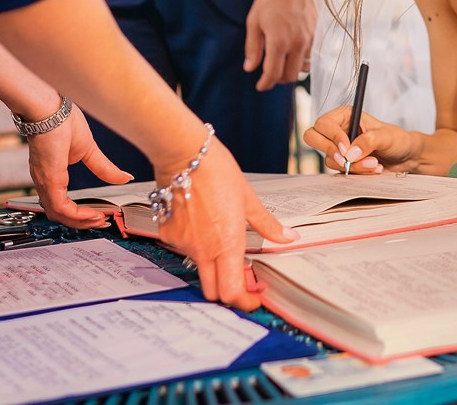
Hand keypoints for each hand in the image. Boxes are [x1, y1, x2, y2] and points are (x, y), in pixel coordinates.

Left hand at [27, 104, 132, 229]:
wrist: (50, 109)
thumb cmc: (62, 121)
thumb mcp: (88, 150)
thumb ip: (104, 167)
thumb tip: (125, 177)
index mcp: (52, 174)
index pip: (62, 203)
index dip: (80, 213)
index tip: (100, 214)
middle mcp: (44, 181)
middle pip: (59, 214)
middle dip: (82, 222)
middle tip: (102, 221)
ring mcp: (45, 182)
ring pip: (58, 214)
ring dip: (80, 221)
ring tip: (100, 220)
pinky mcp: (49, 180)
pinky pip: (60, 207)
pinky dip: (76, 215)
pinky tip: (92, 214)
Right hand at [150, 130, 295, 309]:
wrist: (183, 154)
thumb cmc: (217, 171)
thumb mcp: (248, 198)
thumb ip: (267, 224)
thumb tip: (288, 237)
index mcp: (228, 243)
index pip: (233, 292)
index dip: (245, 302)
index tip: (254, 297)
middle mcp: (204, 250)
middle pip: (214, 290)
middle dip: (229, 290)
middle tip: (242, 277)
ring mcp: (183, 244)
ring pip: (200, 267)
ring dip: (213, 263)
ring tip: (221, 236)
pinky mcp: (168, 234)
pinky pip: (184, 249)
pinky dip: (195, 244)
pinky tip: (201, 223)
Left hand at [244, 0, 316, 91]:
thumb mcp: (253, 21)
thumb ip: (253, 47)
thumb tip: (250, 67)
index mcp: (279, 42)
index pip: (273, 74)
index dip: (265, 84)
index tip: (260, 86)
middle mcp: (297, 44)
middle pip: (290, 76)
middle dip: (278, 80)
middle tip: (268, 75)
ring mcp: (309, 40)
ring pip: (302, 68)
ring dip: (290, 71)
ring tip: (280, 64)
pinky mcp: (316, 35)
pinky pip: (310, 56)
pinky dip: (300, 60)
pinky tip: (291, 53)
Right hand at [303, 105, 418, 173]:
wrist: (406, 158)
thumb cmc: (397, 140)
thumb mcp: (386, 136)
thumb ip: (368, 141)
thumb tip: (349, 154)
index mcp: (345, 116)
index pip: (324, 124)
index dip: (332, 137)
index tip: (346, 148)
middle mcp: (338, 131)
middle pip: (313, 138)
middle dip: (330, 150)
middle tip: (346, 159)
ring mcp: (339, 149)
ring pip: (329, 159)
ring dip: (352, 165)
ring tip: (375, 164)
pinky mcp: (344, 164)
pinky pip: (340, 172)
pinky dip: (356, 173)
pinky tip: (373, 169)